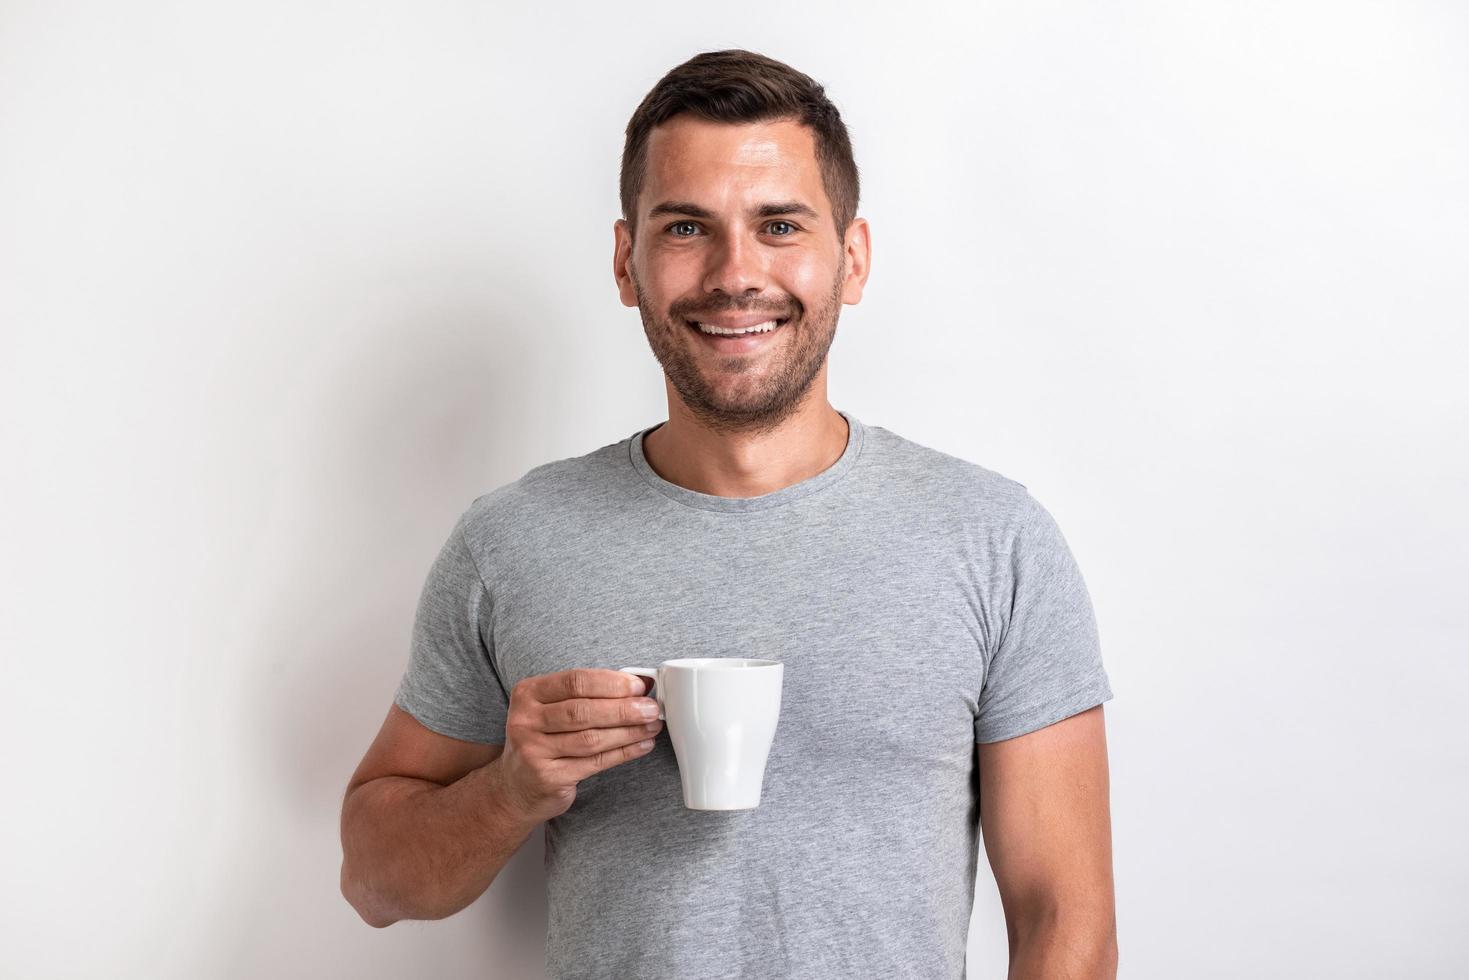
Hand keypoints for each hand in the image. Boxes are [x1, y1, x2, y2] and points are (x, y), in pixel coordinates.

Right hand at [493, 668, 662, 821]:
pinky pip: (595, 762)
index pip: (575, 681)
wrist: (516, 786)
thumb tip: (640, 684)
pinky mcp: (548, 777)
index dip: (611, 683)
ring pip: (591, 738)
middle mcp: (525, 721)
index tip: (639, 685)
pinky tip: (642, 745)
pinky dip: (624, 752)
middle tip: (651, 708)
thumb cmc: (544, 739)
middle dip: (623, 708)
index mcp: (528, 693)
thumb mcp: (553, 709)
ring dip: (628, 731)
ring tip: (652, 725)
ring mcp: (533, 751)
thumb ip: (589, 695)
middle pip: (583, 710)